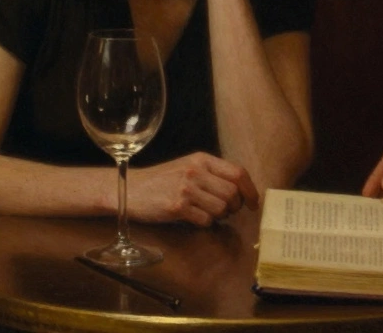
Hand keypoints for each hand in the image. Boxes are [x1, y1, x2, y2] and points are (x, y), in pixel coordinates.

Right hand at [124, 152, 259, 225]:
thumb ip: (211, 174)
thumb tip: (240, 190)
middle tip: (226, 212)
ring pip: (221, 209)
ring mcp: (186, 188)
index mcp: (201, 159)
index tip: (254, 203)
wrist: (128, 188)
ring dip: (218, 216)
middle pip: (233, 193)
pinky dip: (204, 223)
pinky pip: (205, 220)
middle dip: (234, 207)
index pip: (238, 172)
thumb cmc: (161, 180)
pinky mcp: (176, 206)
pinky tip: (193, 218)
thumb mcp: (187, 167)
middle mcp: (195, 171)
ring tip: (206, 213)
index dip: (251, 190)